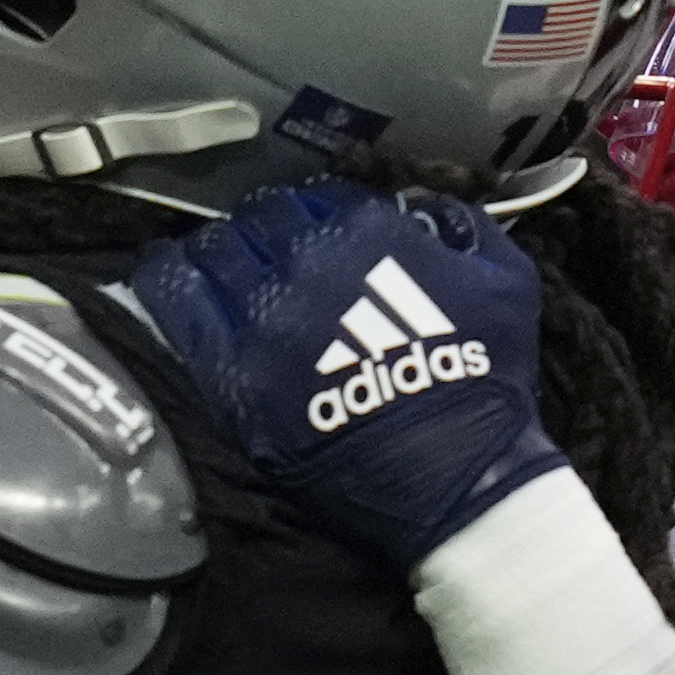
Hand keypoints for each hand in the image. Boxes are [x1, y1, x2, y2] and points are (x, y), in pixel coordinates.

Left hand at [132, 182, 568, 571]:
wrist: (457, 476)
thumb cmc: (487, 382)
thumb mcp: (507, 280)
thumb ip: (463, 225)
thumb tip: (421, 206)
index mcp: (368, 232)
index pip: (320, 198)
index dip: (316, 214)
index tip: (315, 232)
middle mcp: (306, 262)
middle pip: (261, 220)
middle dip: (264, 230)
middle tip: (266, 253)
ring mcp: (262, 317)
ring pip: (213, 252)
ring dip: (216, 252)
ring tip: (218, 267)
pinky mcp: (231, 373)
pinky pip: (175, 302)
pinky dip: (168, 281)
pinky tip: (170, 279)